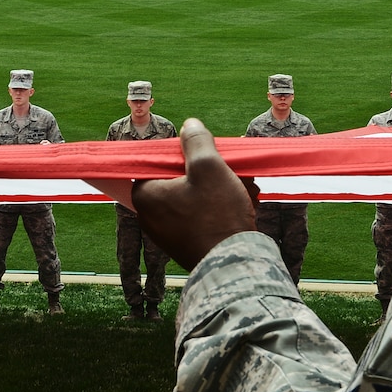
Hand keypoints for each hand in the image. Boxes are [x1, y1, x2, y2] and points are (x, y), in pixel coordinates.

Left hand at [95, 119, 255, 269]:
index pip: (160, 161)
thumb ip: (196, 141)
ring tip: (247, 189)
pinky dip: (221, 207)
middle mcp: (150, 216)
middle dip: (212, 172)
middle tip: (236, 171)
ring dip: (222, 188)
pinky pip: (201, 215)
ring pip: (195, 196)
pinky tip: (244, 204)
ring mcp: (168, 233)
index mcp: (145, 195)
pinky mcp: (186, 244)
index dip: (187, 153)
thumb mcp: (209, 167)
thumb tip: (189, 125)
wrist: (235, 266)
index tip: (210, 154)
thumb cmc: (218, 215)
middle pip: (181, 178)